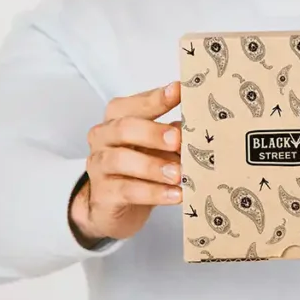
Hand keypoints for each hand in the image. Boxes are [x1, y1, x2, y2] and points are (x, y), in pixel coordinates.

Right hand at [70, 82, 182, 246]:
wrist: (115, 208)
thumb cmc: (139, 169)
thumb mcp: (157, 148)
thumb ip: (173, 136)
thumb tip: (200, 131)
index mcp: (118, 118)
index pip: (135, 104)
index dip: (157, 98)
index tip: (180, 91)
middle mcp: (104, 137)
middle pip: (125, 128)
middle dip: (153, 132)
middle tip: (178, 140)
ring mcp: (99, 165)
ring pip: (121, 159)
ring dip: (154, 166)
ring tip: (179, 174)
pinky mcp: (103, 193)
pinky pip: (127, 190)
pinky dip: (154, 193)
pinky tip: (175, 194)